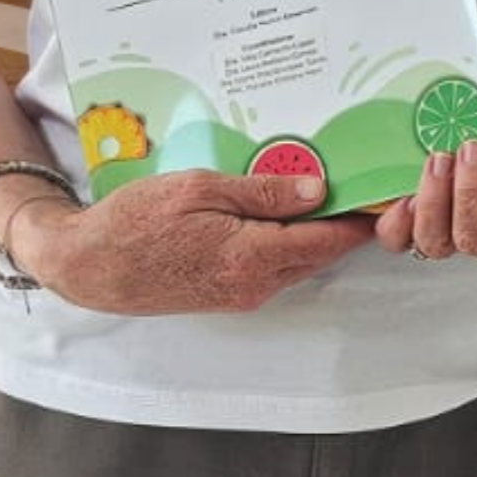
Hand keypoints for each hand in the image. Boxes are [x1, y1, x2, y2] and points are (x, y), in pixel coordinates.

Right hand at [11, 169, 376, 314]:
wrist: (88, 266)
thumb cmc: (135, 221)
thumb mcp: (199, 189)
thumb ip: (262, 192)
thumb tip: (318, 190)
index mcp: (252, 257)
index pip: (329, 240)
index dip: (362, 217)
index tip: (387, 192)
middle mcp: (255, 285)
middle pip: (320, 253)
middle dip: (346, 222)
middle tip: (365, 181)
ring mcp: (242, 294)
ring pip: (298, 260)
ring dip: (315, 230)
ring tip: (326, 186)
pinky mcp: (228, 294)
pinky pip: (273, 266)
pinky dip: (288, 241)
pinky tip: (282, 210)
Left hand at [370, 139, 476, 266]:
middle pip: (472, 239)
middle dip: (470, 192)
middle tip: (473, 149)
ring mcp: (445, 231)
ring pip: (435, 240)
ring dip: (436, 199)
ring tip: (440, 159)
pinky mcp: (411, 220)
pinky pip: (398, 237)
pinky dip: (398, 219)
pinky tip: (405, 194)